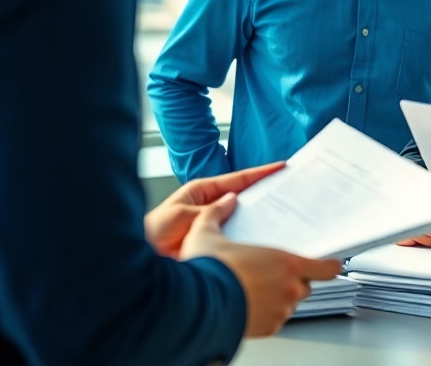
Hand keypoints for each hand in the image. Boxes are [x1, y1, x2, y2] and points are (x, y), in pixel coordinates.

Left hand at [144, 162, 286, 257]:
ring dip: (258, 220)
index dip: (260, 174)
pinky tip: (262, 243)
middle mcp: (210, 208)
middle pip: (244, 198)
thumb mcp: (181, 216)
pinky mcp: (216, 245)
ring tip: (281, 219)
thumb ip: (208, 210)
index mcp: (201, 193)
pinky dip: (249, 240)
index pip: (237, 180)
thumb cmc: (152, 234)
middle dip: (265, 195)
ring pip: (243, 219)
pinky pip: (237, 239)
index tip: (280, 167)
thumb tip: (233, 200)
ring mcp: (214, 227)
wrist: (142, 264)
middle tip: (288, 192)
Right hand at [180, 192, 342, 336]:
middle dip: (293, 280)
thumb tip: (224, 201)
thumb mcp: (207, 234)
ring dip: (279, 298)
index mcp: (287, 265)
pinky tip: (248, 305)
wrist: (194, 307)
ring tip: (255, 290)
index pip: (327, 268)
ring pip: (289, 304)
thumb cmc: (207, 272)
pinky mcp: (269, 329)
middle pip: (305, 285)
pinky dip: (266, 314)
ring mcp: (281, 311)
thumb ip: (217, 215)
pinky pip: (275, 320)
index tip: (330, 264)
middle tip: (272, 274)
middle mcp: (290, 289)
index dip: (329, 266)